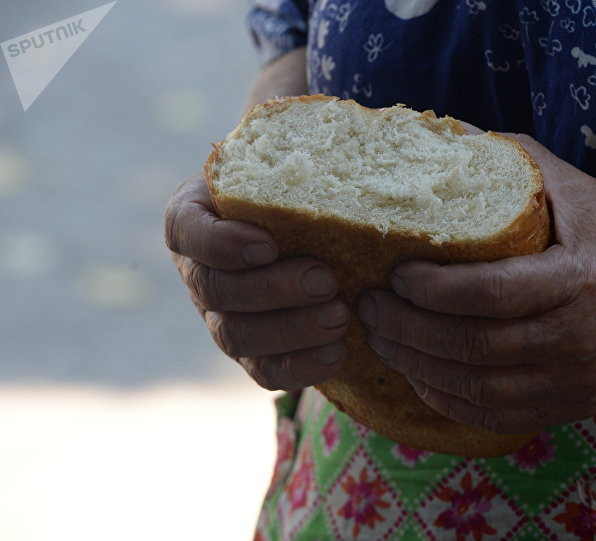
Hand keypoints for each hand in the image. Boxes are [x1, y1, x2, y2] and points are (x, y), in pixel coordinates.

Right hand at [164, 173, 351, 389]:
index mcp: (194, 216)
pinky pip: (263, 370)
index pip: (187, 230)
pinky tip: (339, 353)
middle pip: (215, 290)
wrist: (303, 216)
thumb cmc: (295, 180)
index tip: (268, 242)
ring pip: (236, 336)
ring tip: (340, 317)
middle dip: (272, 289)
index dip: (222, 243)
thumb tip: (358, 133)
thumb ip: (302, 156)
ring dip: (291, 330)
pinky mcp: (251, 350)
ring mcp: (220, 314)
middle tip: (327, 280)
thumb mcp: (289, 158)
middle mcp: (199, 269)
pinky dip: (300, 366)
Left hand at [359, 135, 595, 433]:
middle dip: (406, 328)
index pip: (489, 294)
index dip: (430, 289)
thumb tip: (442, 139)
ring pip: (476, 386)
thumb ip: (510, 161)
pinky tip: (417, 372)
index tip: (393, 274)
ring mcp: (577, 381)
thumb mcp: (574, 185)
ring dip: (415, 364)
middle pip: (472, 346)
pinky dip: (447, 397)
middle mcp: (580, 340)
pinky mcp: (572, 405)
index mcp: (582, 280)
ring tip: (380, 337)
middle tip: (367, 307)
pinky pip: (495, 414)